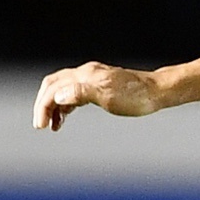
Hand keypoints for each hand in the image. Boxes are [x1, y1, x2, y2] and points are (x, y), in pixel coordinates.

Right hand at [32, 62, 165, 131]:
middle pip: (53, 85)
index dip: (43, 107)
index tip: (40, 126)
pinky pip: (74, 91)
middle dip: (43, 104)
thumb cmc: (137, 97)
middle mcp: (86, 73)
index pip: (54, 89)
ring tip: (52, 125)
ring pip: (62, 88)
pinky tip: (66, 116)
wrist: (159, 91)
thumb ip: (81, 94)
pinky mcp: (99, 84)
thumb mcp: (109, 98)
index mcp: (85, 76)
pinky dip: (65, 104)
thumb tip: (58, 96)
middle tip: (40, 125)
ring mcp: (93, 77)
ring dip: (53, 105)